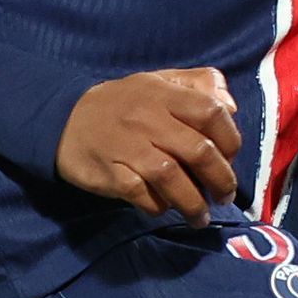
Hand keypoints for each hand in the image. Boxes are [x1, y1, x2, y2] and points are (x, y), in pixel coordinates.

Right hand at [58, 69, 242, 216]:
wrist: (65, 119)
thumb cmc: (124, 104)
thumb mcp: (160, 81)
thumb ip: (199, 85)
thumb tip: (231, 106)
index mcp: (164, 93)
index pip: (211, 112)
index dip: (231, 139)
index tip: (231, 158)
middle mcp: (147, 118)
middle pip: (198, 152)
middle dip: (221, 180)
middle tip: (224, 196)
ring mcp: (127, 146)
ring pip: (172, 178)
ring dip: (193, 203)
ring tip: (201, 216)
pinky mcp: (109, 172)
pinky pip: (142, 194)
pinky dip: (158, 206)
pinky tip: (163, 209)